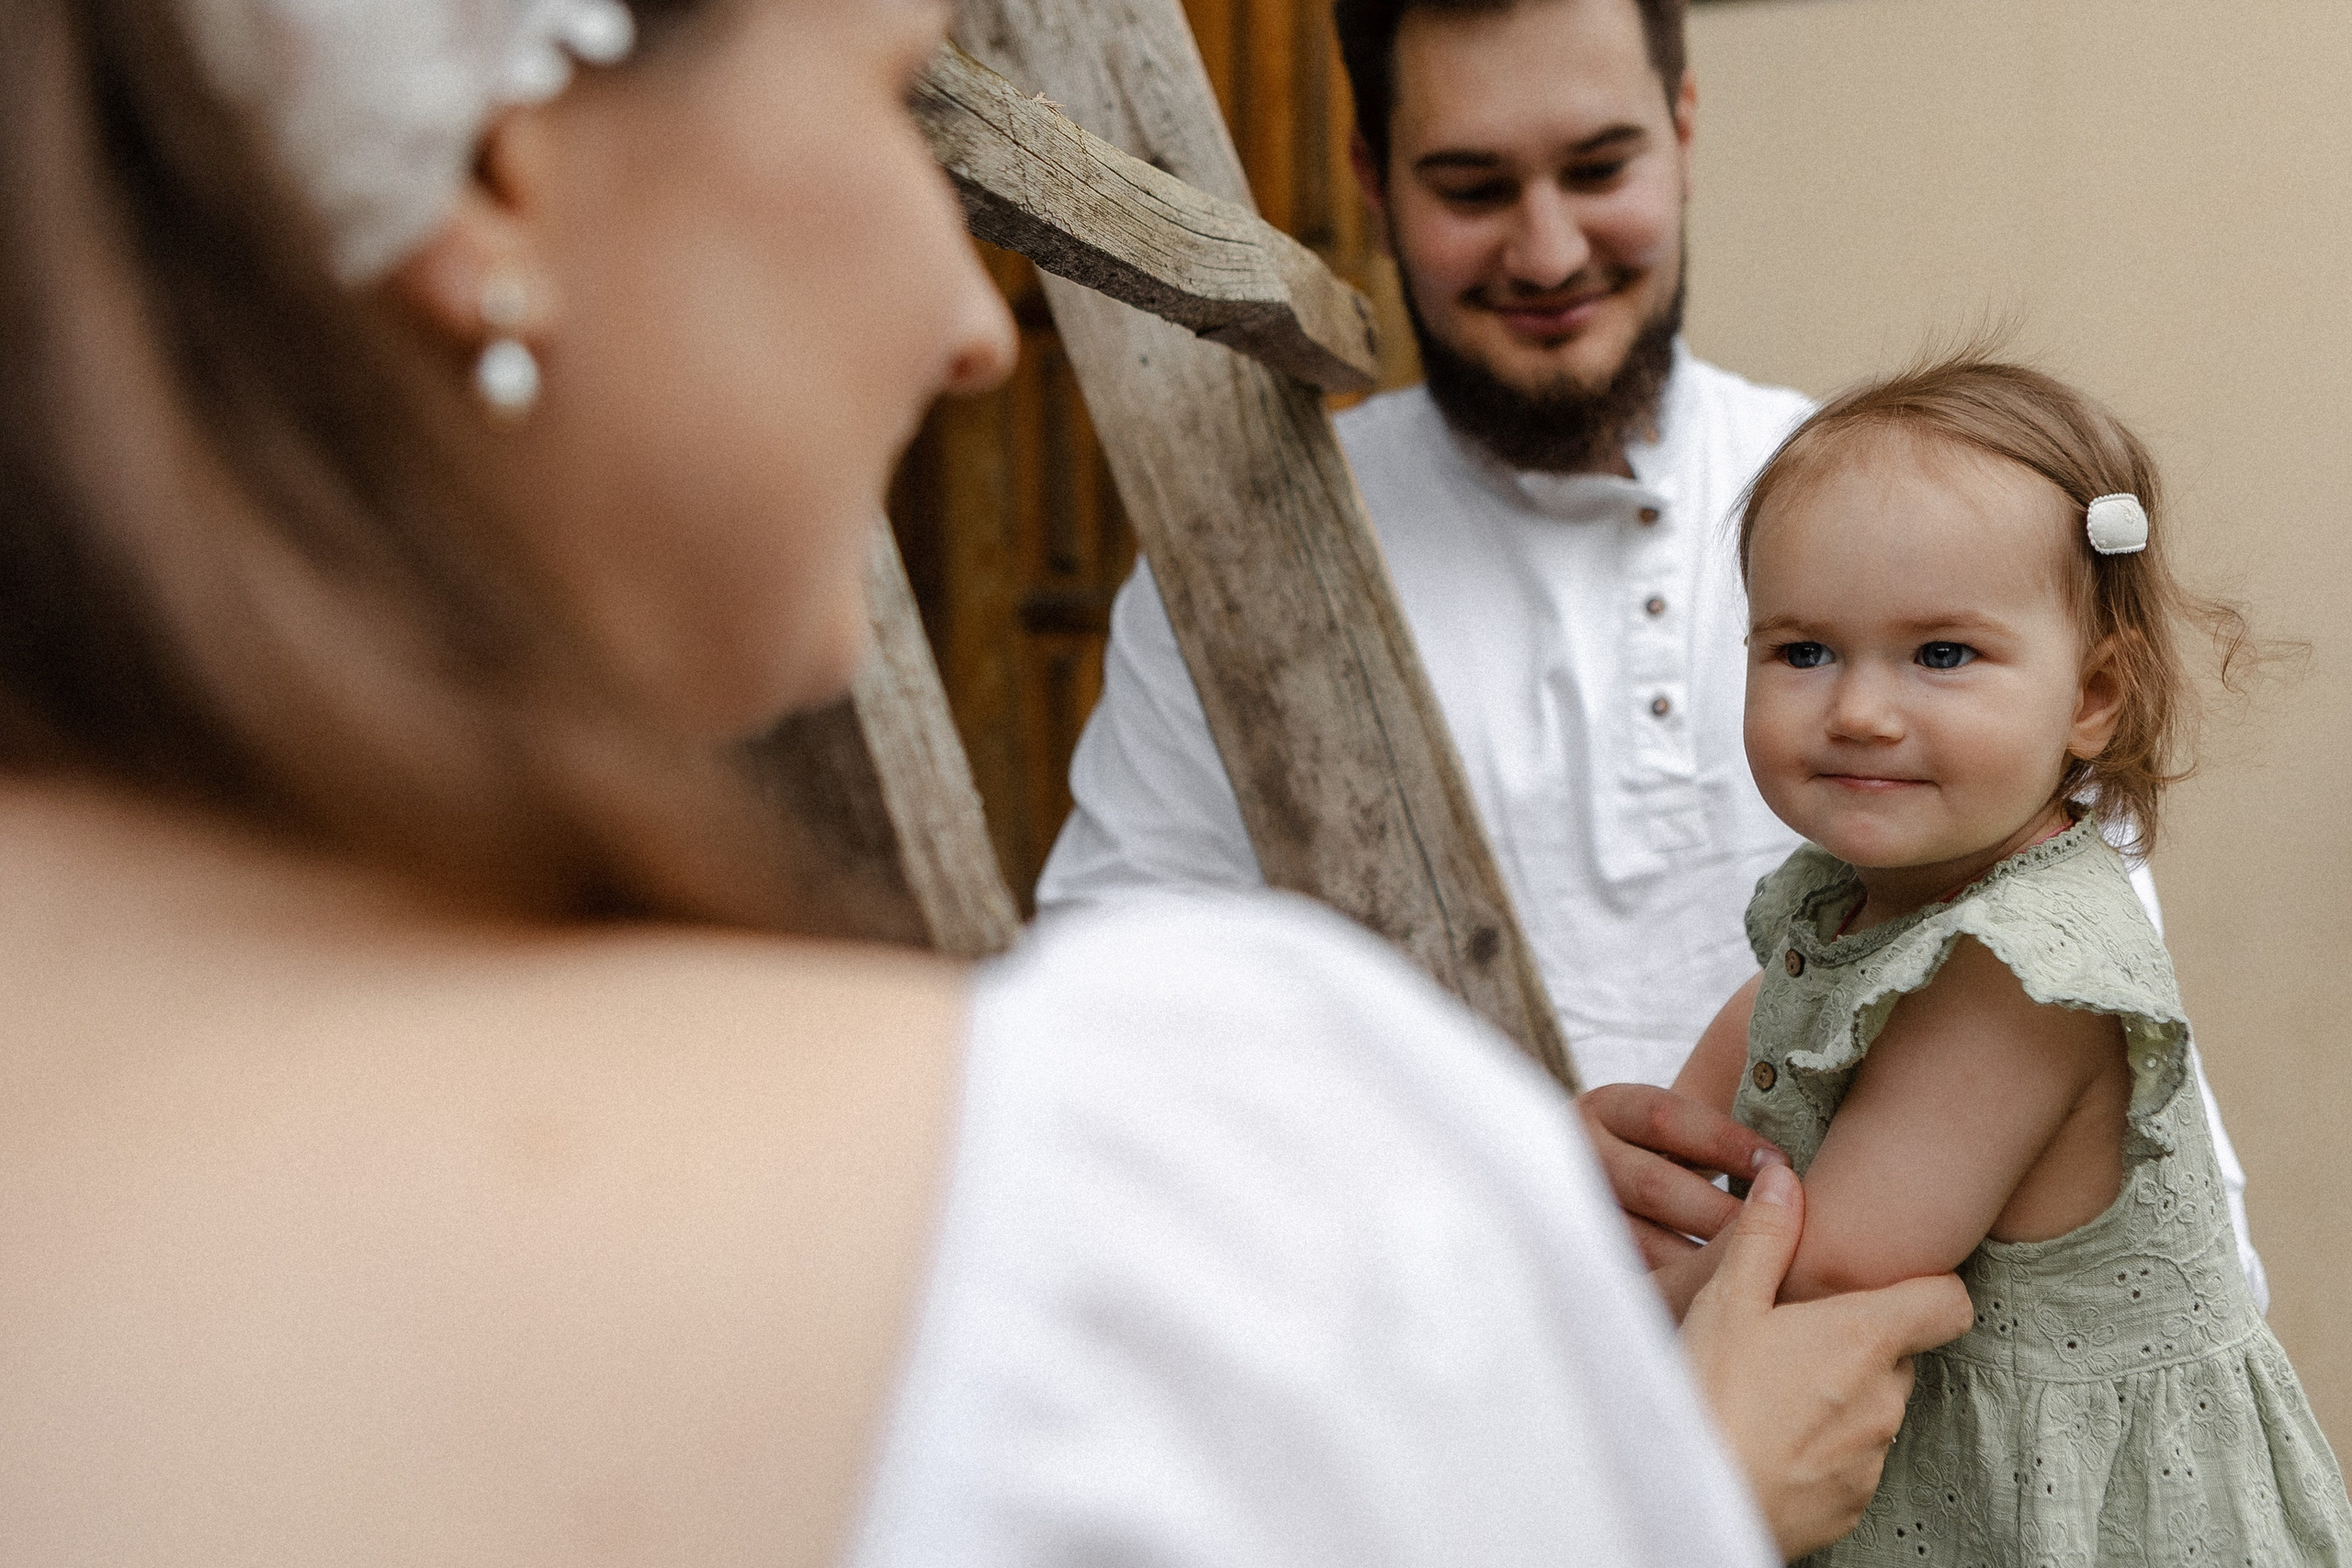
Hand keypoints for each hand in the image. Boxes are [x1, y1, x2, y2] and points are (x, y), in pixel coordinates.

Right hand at [1577, 1082, 1786, 1268]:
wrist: (1585, 1179)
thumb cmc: (1653, 1151)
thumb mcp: (1664, 1125)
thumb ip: (1712, 1126)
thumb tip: (1784, 1147)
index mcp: (1606, 1108)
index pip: (1666, 1118)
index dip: (1725, 1141)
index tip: (1780, 1165)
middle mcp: (1580, 1153)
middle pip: (1653, 1185)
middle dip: (1721, 1211)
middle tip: (1776, 1230)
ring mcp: (1574, 1208)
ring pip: (1642, 1240)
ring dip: (1705, 1259)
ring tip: (1760, 1271)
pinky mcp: (1585, 1256)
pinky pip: (1636, 1277)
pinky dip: (1682, 1289)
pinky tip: (1722, 1296)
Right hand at [1681, 1164, 1974, 1559]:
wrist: (1695, 1501)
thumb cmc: (1710, 1395)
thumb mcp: (1726, 1302)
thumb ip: (1765, 1237)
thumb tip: (1785, 1178)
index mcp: (1865, 1339)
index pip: (1949, 1304)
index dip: (1927, 1289)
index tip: (1887, 1286)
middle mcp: (1886, 1397)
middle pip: (1897, 1354)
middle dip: (1856, 1344)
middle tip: (1790, 1341)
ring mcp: (1874, 1454)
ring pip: (1873, 1407)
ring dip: (1838, 1395)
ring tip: (1771, 1395)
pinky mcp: (1854, 1501)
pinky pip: (1853, 1459)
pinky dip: (1822, 1446)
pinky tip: (1770, 1440)